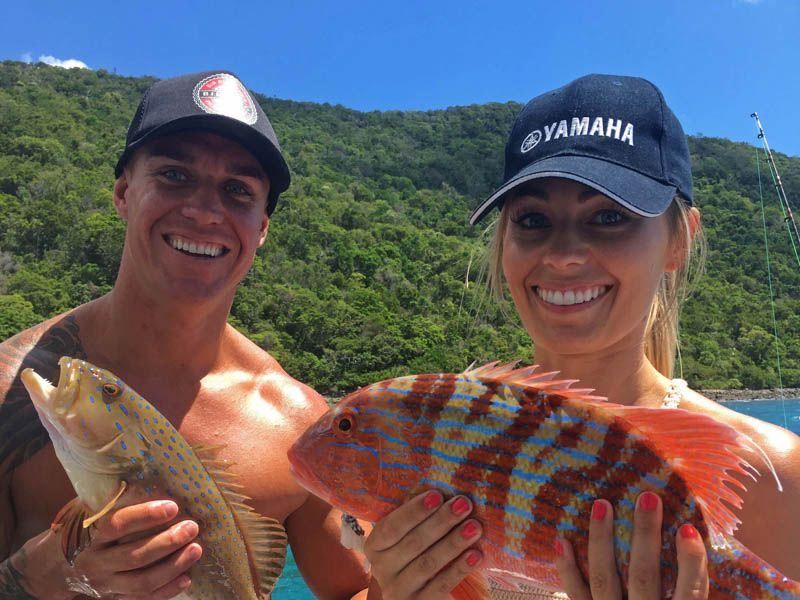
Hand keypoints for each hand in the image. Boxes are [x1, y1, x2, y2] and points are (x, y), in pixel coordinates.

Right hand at [24, 499, 202, 598]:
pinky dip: (165, 591)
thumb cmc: (80, 528)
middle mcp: (95, 562)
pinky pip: (141, 599)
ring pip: (141, 582)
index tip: (172, 506)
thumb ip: (112, 497)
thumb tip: (149, 470)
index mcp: (88, 535)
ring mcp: (105, 583)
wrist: (51, 568)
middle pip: (134, 556)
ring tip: (196, 549)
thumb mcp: (86, 509)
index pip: (117, 525)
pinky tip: (187, 577)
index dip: (145, 516)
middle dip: (166, 542)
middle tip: (192, 527)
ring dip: (172, 566)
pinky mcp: (113, 597)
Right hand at [364, 491, 482, 598]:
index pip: (391, 527)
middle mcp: (382, 569)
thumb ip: (416, 518)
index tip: (437, 494)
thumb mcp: (405, 537)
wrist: (412, 595)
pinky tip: (476, 554)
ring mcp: (399, 590)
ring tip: (475, 526)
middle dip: (441, 522)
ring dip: (453, 543)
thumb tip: (440, 488)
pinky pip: (441, 585)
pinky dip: (459, 568)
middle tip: (464, 504)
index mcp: (375, 546)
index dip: (414, 511)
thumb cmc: (412, 555)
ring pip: (428, 563)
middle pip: (413, 543)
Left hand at [555, 493, 708, 598]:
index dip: (691, 561)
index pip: (690, 592)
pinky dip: (566, 568)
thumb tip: (694, 539)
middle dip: (645, 534)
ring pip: (604, 578)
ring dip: (601, 540)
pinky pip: (575, 593)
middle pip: (643, 576)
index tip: (688, 527)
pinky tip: (561, 540)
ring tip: (602, 504)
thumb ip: (690, 590)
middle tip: (647, 496)